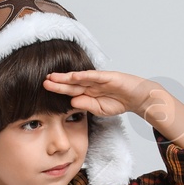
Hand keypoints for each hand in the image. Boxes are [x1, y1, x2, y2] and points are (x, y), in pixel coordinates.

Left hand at [43, 69, 183, 144]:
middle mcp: (92, 83)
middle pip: (71, 83)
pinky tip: (73, 76)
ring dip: (66, 77)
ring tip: (52, 77)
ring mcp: (99, 79)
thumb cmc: (120, 102)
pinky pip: (94, 76)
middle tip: (43, 81)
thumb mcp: (99, 109)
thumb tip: (72, 101)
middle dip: (57, 82)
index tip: (45, 89)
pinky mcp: (109, 77)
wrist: (139, 98)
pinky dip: (84, 76)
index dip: (58, 89)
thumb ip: (86, 105)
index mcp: (88, 91)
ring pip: (80, 78)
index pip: (70, 90)